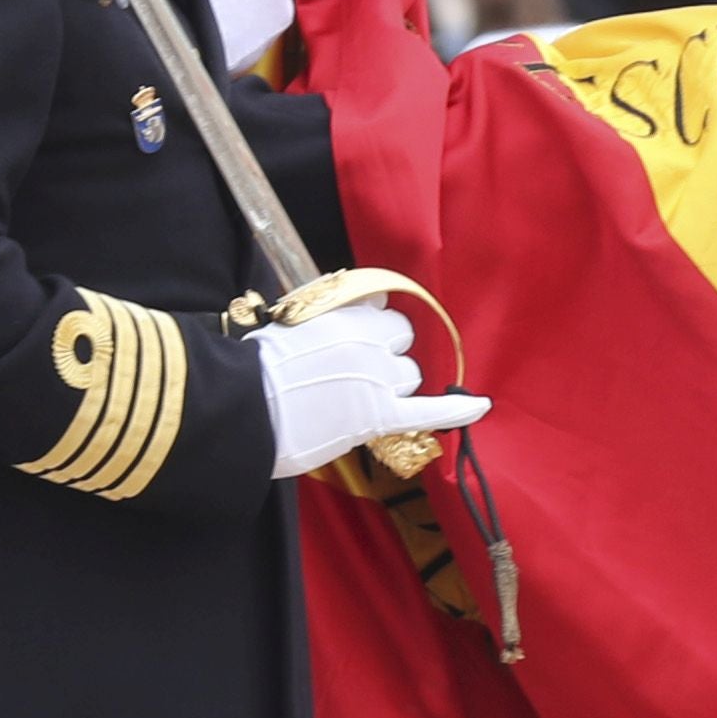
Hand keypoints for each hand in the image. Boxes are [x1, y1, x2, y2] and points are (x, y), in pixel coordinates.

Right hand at [254, 300, 490, 480]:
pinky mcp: (378, 415)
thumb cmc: (248, 370)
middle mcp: (366, 341)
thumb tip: (361, 302)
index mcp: (342, 315)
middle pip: (401, 343)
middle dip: (386, 357)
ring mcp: (375, 378)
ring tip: (358, 402)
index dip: (373, 330)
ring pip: (410, 377)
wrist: (236, 407)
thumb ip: (326, 315)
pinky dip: (459, 410)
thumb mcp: (286, 324)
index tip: (358, 340)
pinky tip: (480, 405)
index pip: (381, 311)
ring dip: (394, 387)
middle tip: (353, 377)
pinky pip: (431, 410)